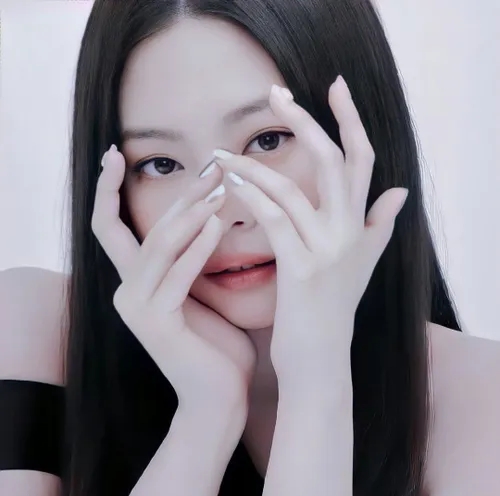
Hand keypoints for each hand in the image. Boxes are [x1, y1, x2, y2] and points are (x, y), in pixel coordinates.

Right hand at [91, 146, 255, 410]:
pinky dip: (197, 248)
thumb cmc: (216, 344)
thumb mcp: (200, 293)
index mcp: (136, 282)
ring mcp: (138, 307)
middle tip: (210, 167)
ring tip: (218, 188)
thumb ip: (192, 259)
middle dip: (179, 196)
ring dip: (189, 214)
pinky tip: (217, 224)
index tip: (115, 154)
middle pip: (146, 229)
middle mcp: (127, 290)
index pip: (110, 226)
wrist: (218, 397)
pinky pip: (178, 275)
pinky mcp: (157, 323)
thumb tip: (209, 216)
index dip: (106, 190)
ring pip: (158, 246)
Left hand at [214, 76, 407, 380]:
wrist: (321, 357)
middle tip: (275, 92)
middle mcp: (350, 231)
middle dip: (305, 121)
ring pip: (291, 188)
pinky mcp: (301, 268)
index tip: (335, 86)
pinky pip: (273, 218)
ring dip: (252, 165)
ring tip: (221, 153)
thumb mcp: (363, 263)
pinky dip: (249, 195)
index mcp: (361, 224)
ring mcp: (327, 249)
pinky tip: (228, 182)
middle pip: (333, 159)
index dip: (351, 119)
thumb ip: (380, 224)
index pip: (362, 159)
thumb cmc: (333, 308)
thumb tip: (401, 190)